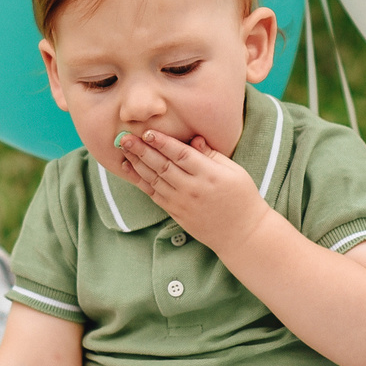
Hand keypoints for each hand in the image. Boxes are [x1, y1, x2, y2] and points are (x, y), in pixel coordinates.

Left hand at [117, 127, 272, 248]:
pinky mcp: (176, 213)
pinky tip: (130, 169)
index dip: (162, 142)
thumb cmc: (242, 198)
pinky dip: (140, 181)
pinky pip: (154, 194)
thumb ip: (212, 154)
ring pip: (154, 179)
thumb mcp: (235, 171)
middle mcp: (193, 188)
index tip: (147, 132)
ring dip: (136, 163)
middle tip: (124, 137)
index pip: (181, 154)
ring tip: (123, 149)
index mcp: (209, 174)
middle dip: (141, 150)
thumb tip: (194, 139)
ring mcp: (182, 202)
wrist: (242, 233)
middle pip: (162, 165)